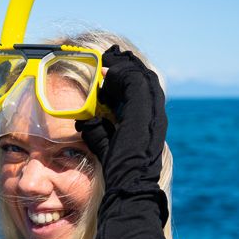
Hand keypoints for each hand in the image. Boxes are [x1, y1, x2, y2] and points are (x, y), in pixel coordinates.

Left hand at [75, 45, 166, 195]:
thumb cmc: (118, 169)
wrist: (129, 183)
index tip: (108, 68)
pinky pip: (134, 83)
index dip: (126, 76)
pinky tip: (105, 74)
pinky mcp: (145, 112)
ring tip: (107, 58)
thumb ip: (97, 129)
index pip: (141, 89)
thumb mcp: (104, 143)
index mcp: (148, 120)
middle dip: (127, 65)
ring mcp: (152, 112)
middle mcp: (154, 114)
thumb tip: (84, 118)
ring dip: (123, 66)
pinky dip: (120, 75)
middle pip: (144, 78)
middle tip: (109, 55)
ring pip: (141, 77)